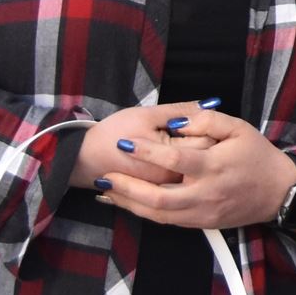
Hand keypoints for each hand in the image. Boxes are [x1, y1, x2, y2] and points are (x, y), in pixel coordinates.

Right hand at [75, 102, 208, 188]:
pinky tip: (173, 158)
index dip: (202, 126)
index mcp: (170, 160)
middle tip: (183, 131)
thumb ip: (179, 110)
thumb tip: (210, 103)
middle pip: (204, 159)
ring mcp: (165, 188)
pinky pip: (181, 181)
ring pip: (195, 172)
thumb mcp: (146, 114)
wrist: (85, 159)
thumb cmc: (114, 133)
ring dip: (194, 157)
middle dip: (202, 141)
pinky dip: (184, 169)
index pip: (206, 141)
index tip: (188, 119)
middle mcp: (172, 179)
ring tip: (178, 144)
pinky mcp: (158, 191)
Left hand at [93, 107, 295, 230]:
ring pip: (159, 215)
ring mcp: (203, 212)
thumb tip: (177, 122)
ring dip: (130, 205)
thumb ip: (207, 120)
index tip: (124, 143)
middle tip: (105, 177)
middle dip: (127, 189)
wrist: (279, 192)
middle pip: (159, 198)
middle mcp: (206, 193)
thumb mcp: (239, 128)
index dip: (146, 152)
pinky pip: (168, 221)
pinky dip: (145, 213)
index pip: (173, 159)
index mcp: (214, 166)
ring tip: (107, 192)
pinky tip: (128, 203)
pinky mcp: (202, 223)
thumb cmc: (258, 156)